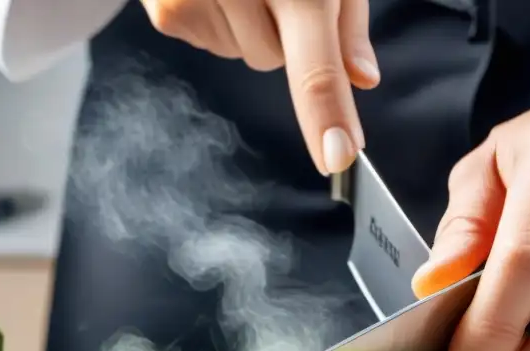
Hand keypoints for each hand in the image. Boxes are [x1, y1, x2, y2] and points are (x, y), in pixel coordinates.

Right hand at [140, 0, 377, 173]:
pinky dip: (219, 18)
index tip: (337, 156)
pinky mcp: (166, 13)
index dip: (325, 115)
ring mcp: (195, 2)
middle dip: (283, 30)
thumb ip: (347, 20)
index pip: (314, 66)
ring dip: (249, 23)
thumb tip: (362, 79)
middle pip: (274, 61)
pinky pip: (211, 42)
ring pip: (244, 55)